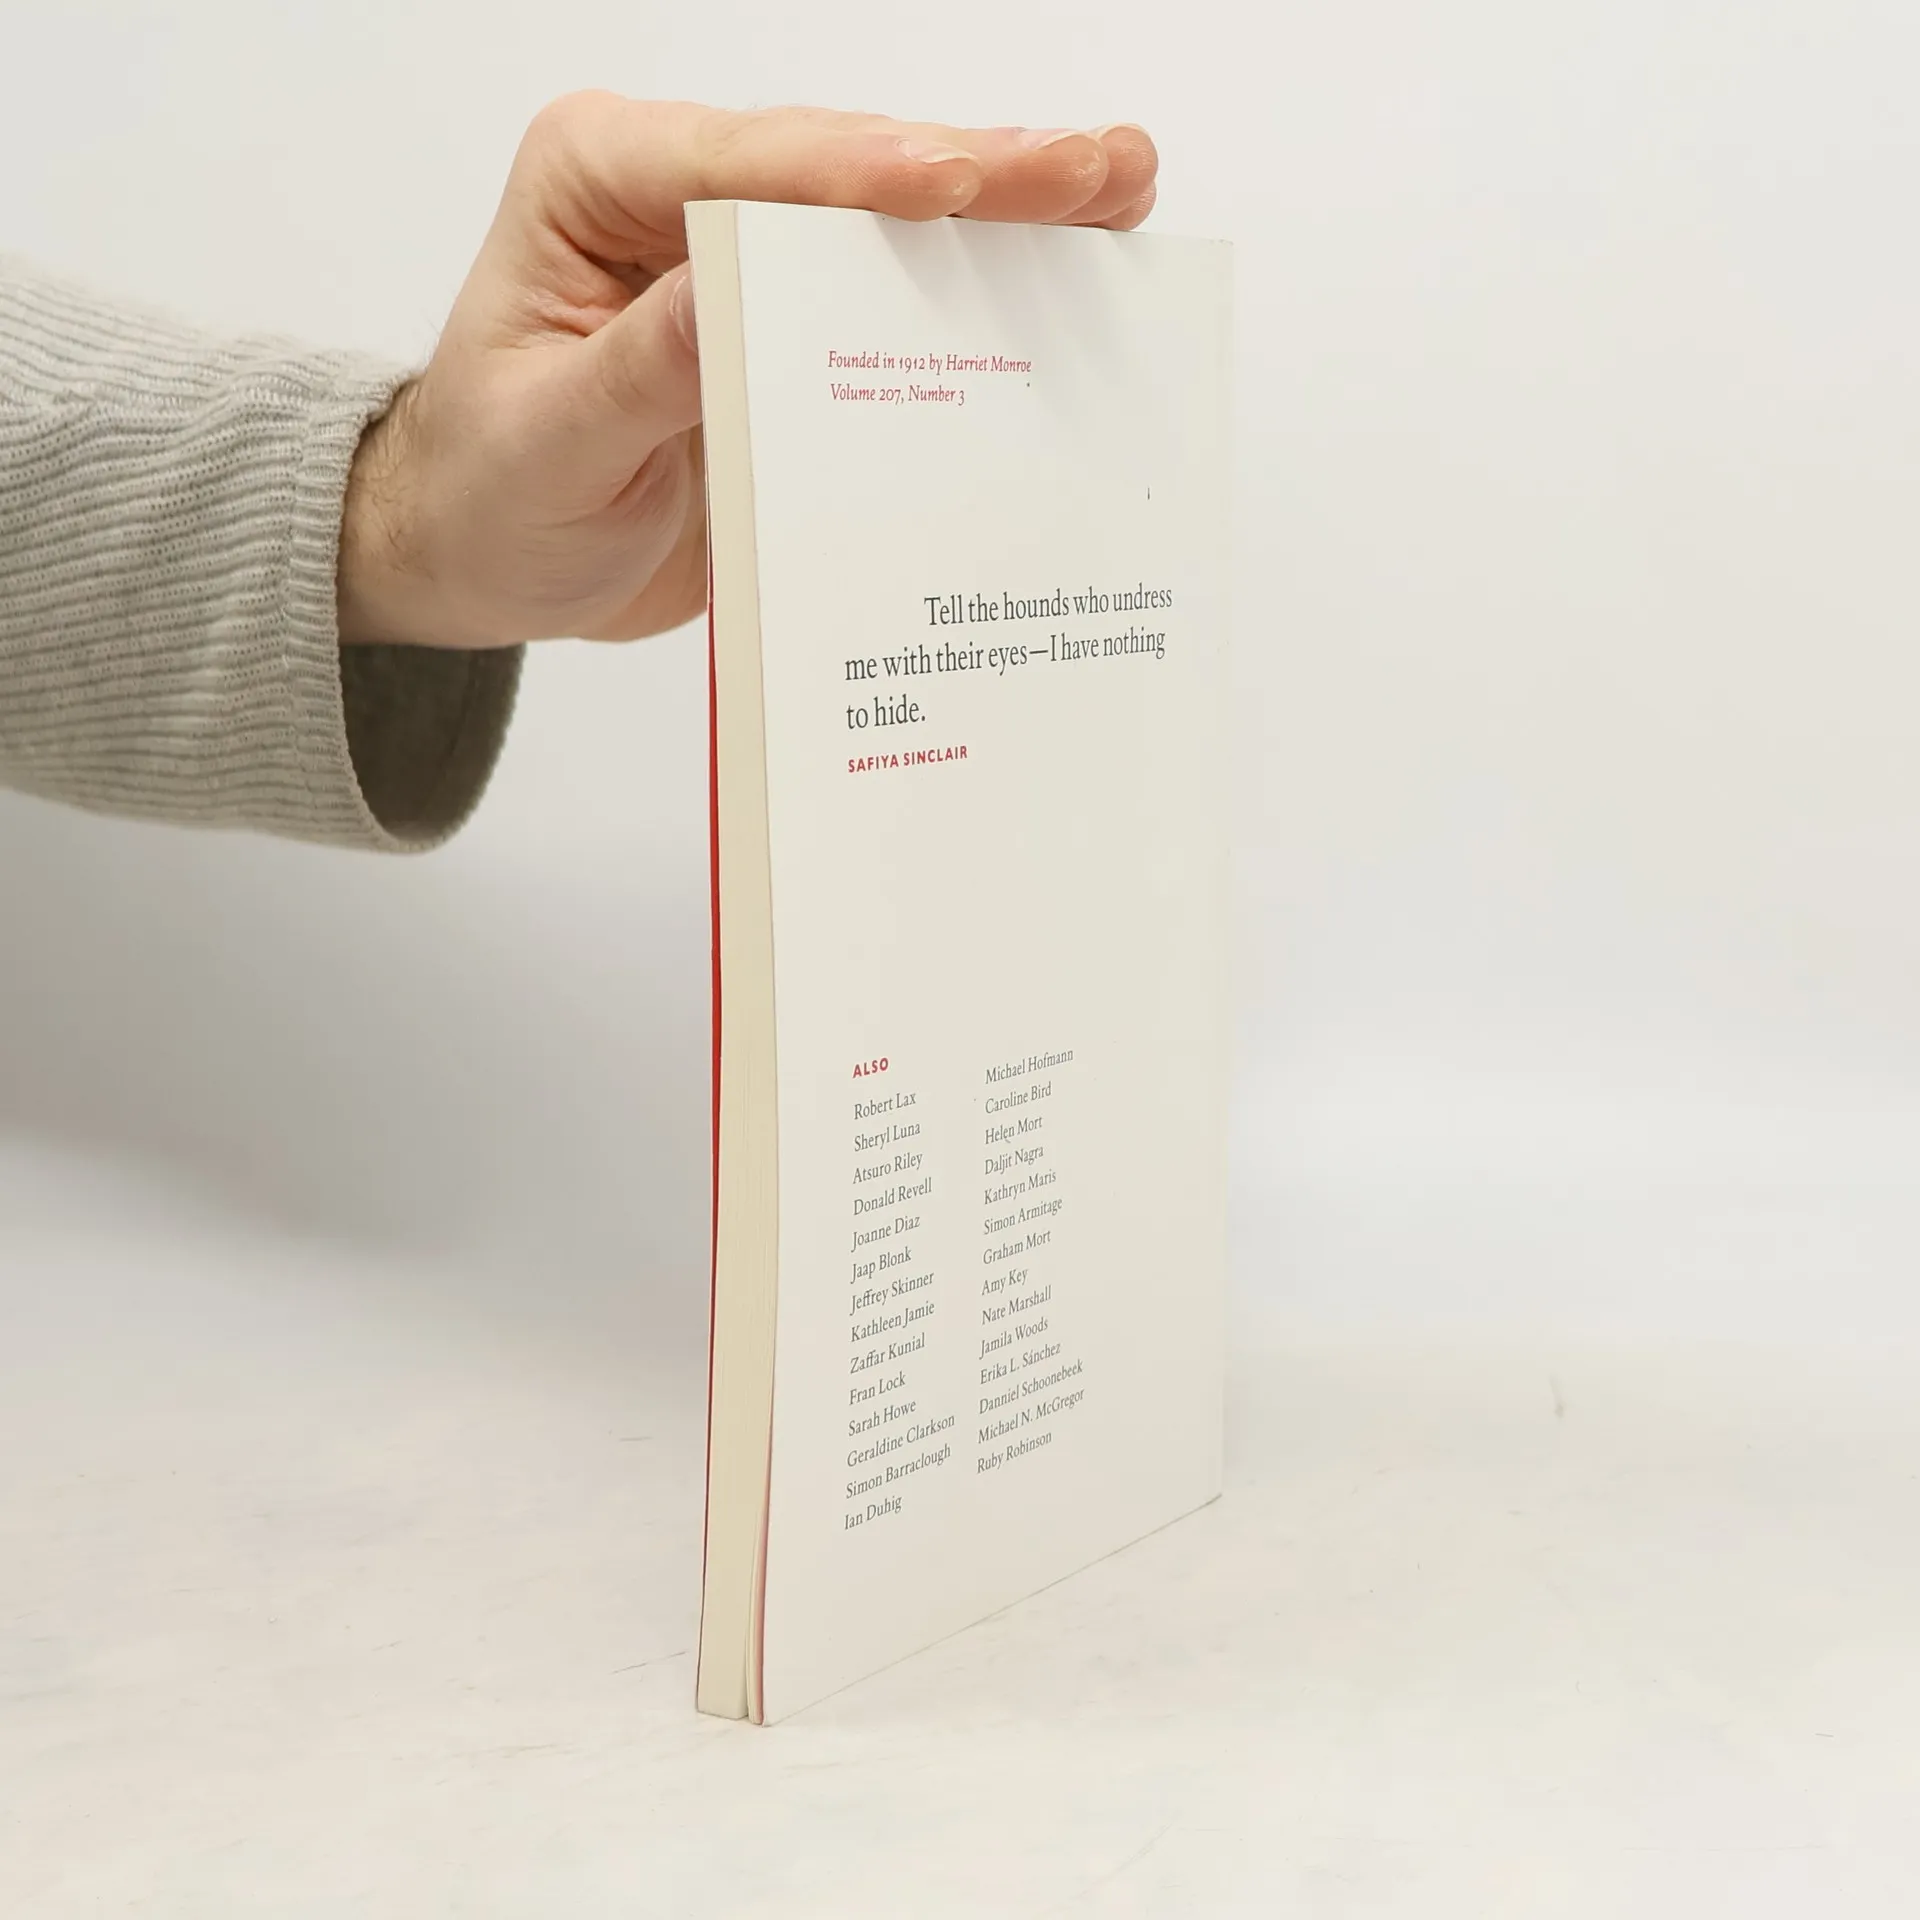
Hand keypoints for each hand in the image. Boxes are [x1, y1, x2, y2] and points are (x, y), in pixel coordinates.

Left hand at [337, 96, 1158, 650]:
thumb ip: (642, 369)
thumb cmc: (490, 495)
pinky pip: (895, 306)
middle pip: (846, 172)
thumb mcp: (548, 441)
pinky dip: (984, 294)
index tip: (967, 182)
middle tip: (1102, 168)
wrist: (488, 559)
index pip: (752, 164)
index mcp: (600, 182)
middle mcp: (681, 196)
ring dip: (1010, 215)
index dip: (869, 174)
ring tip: (1123, 192)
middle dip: (982, 171)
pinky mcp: (791, 331)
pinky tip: (1071, 277)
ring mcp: (746, 260)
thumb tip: (737, 293)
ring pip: (891, 226)